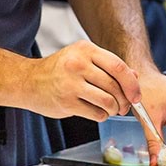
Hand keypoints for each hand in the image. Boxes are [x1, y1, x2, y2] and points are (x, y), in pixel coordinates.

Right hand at [23, 40, 140, 120]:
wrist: (29, 81)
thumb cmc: (59, 70)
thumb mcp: (83, 59)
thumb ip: (109, 66)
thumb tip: (134, 77)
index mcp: (85, 50)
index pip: (118, 66)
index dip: (132, 84)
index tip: (136, 95)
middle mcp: (78, 64)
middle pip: (114, 85)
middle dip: (124, 100)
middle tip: (124, 106)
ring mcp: (71, 84)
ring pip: (107, 101)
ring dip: (114, 109)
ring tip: (111, 109)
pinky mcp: (66, 102)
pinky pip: (96, 113)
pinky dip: (102, 116)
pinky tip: (97, 112)